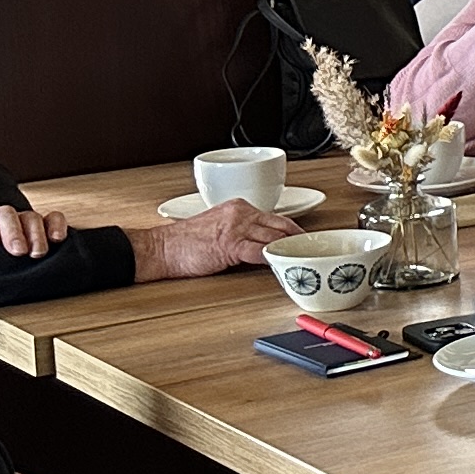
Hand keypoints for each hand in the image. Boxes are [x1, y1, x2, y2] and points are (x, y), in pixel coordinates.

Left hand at [0, 200, 72, 258]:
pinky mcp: (44, 227)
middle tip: (18, 252)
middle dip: (13, 232)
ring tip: (37, 253)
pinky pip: (53, 218)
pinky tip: (57, 239)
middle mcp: (0, 219)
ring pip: (30, 216)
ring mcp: (23, 222)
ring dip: (35, 234)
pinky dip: (57, 226)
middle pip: (6, 213)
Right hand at [128, 197, 296, 281]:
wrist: (161, 248)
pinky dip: (274, 259)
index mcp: (240, 207)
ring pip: (275, 239)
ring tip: (303, 262)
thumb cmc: (187, 242)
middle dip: (300, 242)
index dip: (295, 233)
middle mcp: (241, 213)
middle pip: (282, 227)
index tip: (306, 243)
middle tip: (313, 254)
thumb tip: (268, 246)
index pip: (278, 218)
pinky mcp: (231, 245)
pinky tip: (282, 266)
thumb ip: (245, 232)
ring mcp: (237, 228)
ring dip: (290, 252)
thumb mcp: (221, 228)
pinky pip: (260, 252)